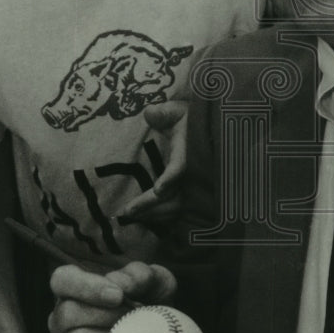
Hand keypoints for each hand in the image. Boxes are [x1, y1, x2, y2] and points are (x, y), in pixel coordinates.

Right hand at [48, 261, 177, 332]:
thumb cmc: (149, 302)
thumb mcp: (153, 282)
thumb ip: (138, 275)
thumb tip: (120, 284)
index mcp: (73, 287)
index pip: (63, 279)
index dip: (86, 286)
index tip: (117, 295)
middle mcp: (62, 317)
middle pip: (67, 313)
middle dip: (105, 315)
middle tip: (133, 316)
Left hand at [117, 100, 187, 224]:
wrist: (207, 131)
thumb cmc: (189, 120)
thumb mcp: (177, 111)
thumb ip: (163, 113)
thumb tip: (149, 112)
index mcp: (189, 152)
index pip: (181, 167)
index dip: (171, 178)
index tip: (158, 189)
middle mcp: (194, 174)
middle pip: (176, 197)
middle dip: (151, 206)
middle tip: (126, 213)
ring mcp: (195, 187)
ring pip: (176, 208)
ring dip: (154, 215)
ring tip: (131, 217)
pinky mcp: (191, 196)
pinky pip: (178, 212)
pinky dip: (163, 218)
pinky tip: (146, 220)